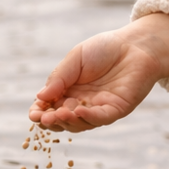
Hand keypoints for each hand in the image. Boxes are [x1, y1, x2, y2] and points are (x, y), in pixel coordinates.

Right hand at [29, 13, 168, 132]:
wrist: (135, 44)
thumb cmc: (105, 48)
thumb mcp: (76, 59)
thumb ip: (59, 77)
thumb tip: (40, 97)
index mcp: (69, 91)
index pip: (50, 107)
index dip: (40, 112)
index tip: (33, 113)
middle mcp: (82, 103)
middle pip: (63, 120)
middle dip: (52, 121)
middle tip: (44, 118)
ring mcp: (99, 108)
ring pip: (80, 124)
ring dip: (68, 121)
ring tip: (58, 114)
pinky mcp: (116, 109)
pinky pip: (101, 118)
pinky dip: (89, 117)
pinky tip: (79, 111)